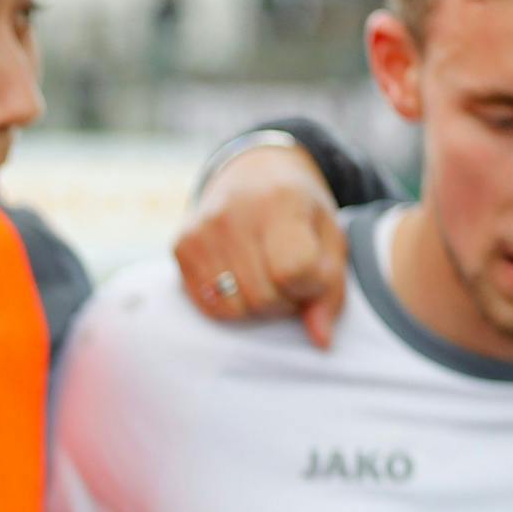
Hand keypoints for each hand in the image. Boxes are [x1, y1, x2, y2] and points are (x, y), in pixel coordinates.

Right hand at [176, 140, 347, 348]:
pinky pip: (209, 306)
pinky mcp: (181, 246)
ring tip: (266, 281)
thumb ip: (331, 290)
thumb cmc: (300, 210)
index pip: (294, 272)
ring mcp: (202, 231)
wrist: (254, 171)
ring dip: (257, 307)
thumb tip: (320, 340)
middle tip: (289, 280)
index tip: (313, 274)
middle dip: (284, 302)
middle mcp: (234, 214)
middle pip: (263, 298)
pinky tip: (241, 280)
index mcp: (281, 202)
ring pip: (234, 310)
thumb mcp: (330, 238)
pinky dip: (232, 304)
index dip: (310, 287)